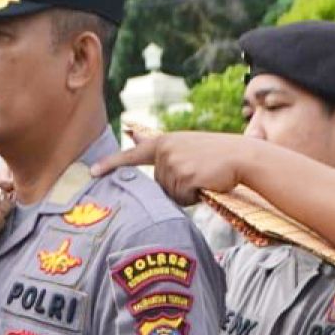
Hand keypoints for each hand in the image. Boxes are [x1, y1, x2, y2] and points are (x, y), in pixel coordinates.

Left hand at [91, 132, 246, 205]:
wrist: (243, 156)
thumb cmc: (216, 155)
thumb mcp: (186, 146)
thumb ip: (163, 151)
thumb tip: (135, 137)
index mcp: (164, 142)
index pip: (131, 155)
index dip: (111, 164)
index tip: (91, 172)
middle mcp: (165, 151)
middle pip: (158, 184)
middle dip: (177, 185)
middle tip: (198, 172)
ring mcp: (174, 163)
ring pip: (170, 193)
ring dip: (187, 191)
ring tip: (205, 176)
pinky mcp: (185, 177)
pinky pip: (183, 198)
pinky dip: (195, 196)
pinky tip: (207, 183)